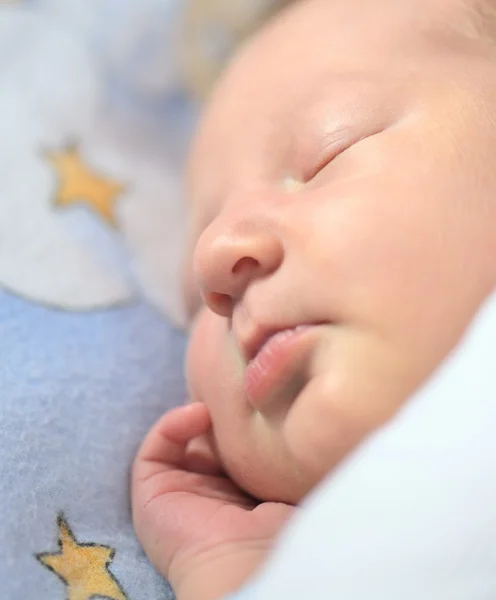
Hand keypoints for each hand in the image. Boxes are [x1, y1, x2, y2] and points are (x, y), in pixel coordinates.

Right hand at [132, 403, 294, 599]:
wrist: (251, 562)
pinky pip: (156, 448)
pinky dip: (173, 424)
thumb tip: (297, 427)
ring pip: (182, 441)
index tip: (261, 400)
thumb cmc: (284, 529)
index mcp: (245, 497)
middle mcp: (211, 494)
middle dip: (222, 414)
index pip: (241, 449)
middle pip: (209, 441)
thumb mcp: (294, 485)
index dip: (247, 422)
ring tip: (220, 402)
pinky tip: (200, 414)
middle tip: (240, 394)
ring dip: (198, 415)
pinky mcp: (151, 493)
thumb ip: (289, 459)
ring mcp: (179, 494)